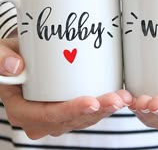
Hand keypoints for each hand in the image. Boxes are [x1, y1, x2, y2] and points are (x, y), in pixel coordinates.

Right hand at [0, 38, 131, 138]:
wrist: (18, 63)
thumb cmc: (8, 59)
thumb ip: (1, 59)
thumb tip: (16, 66)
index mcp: (23, 110)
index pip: (49, 115)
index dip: (71, 110)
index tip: (92, 101)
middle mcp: (41, 119)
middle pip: (73, 119)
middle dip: (98, 110)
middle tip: (119, 99)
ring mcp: (57, 116)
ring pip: (84, 118)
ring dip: (105, 109)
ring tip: (124, 97)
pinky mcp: (68, 108)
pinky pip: (88, 112)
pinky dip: (103, 105)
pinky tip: (119, 96)